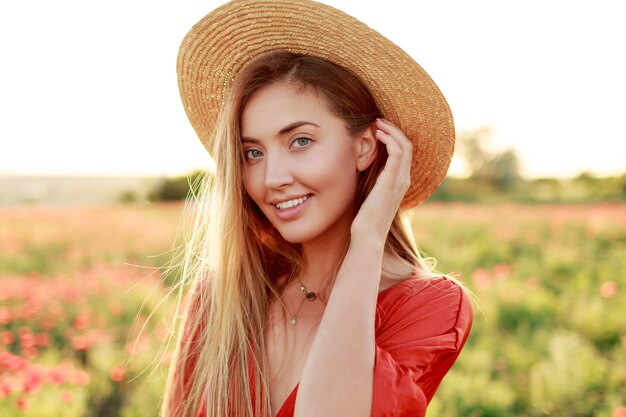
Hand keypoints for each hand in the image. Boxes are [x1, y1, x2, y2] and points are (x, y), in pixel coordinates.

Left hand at [350, 118, 411, 241]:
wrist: (368, 235)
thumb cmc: (366, 217)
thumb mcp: (371, 193)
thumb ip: (374, 179)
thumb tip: (364, 165)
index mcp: (401, 182)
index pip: (405, 152)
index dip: (395, 136)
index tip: (380, 128)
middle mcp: (404, 180)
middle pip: (408, 145)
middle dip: (394, 129)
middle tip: (378, 120)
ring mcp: (400, 181)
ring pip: (405, 146)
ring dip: (391, 131)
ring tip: (377, 123)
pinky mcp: (391, 181)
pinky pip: (397, 154)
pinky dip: (389, 140)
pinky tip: (378, 135)